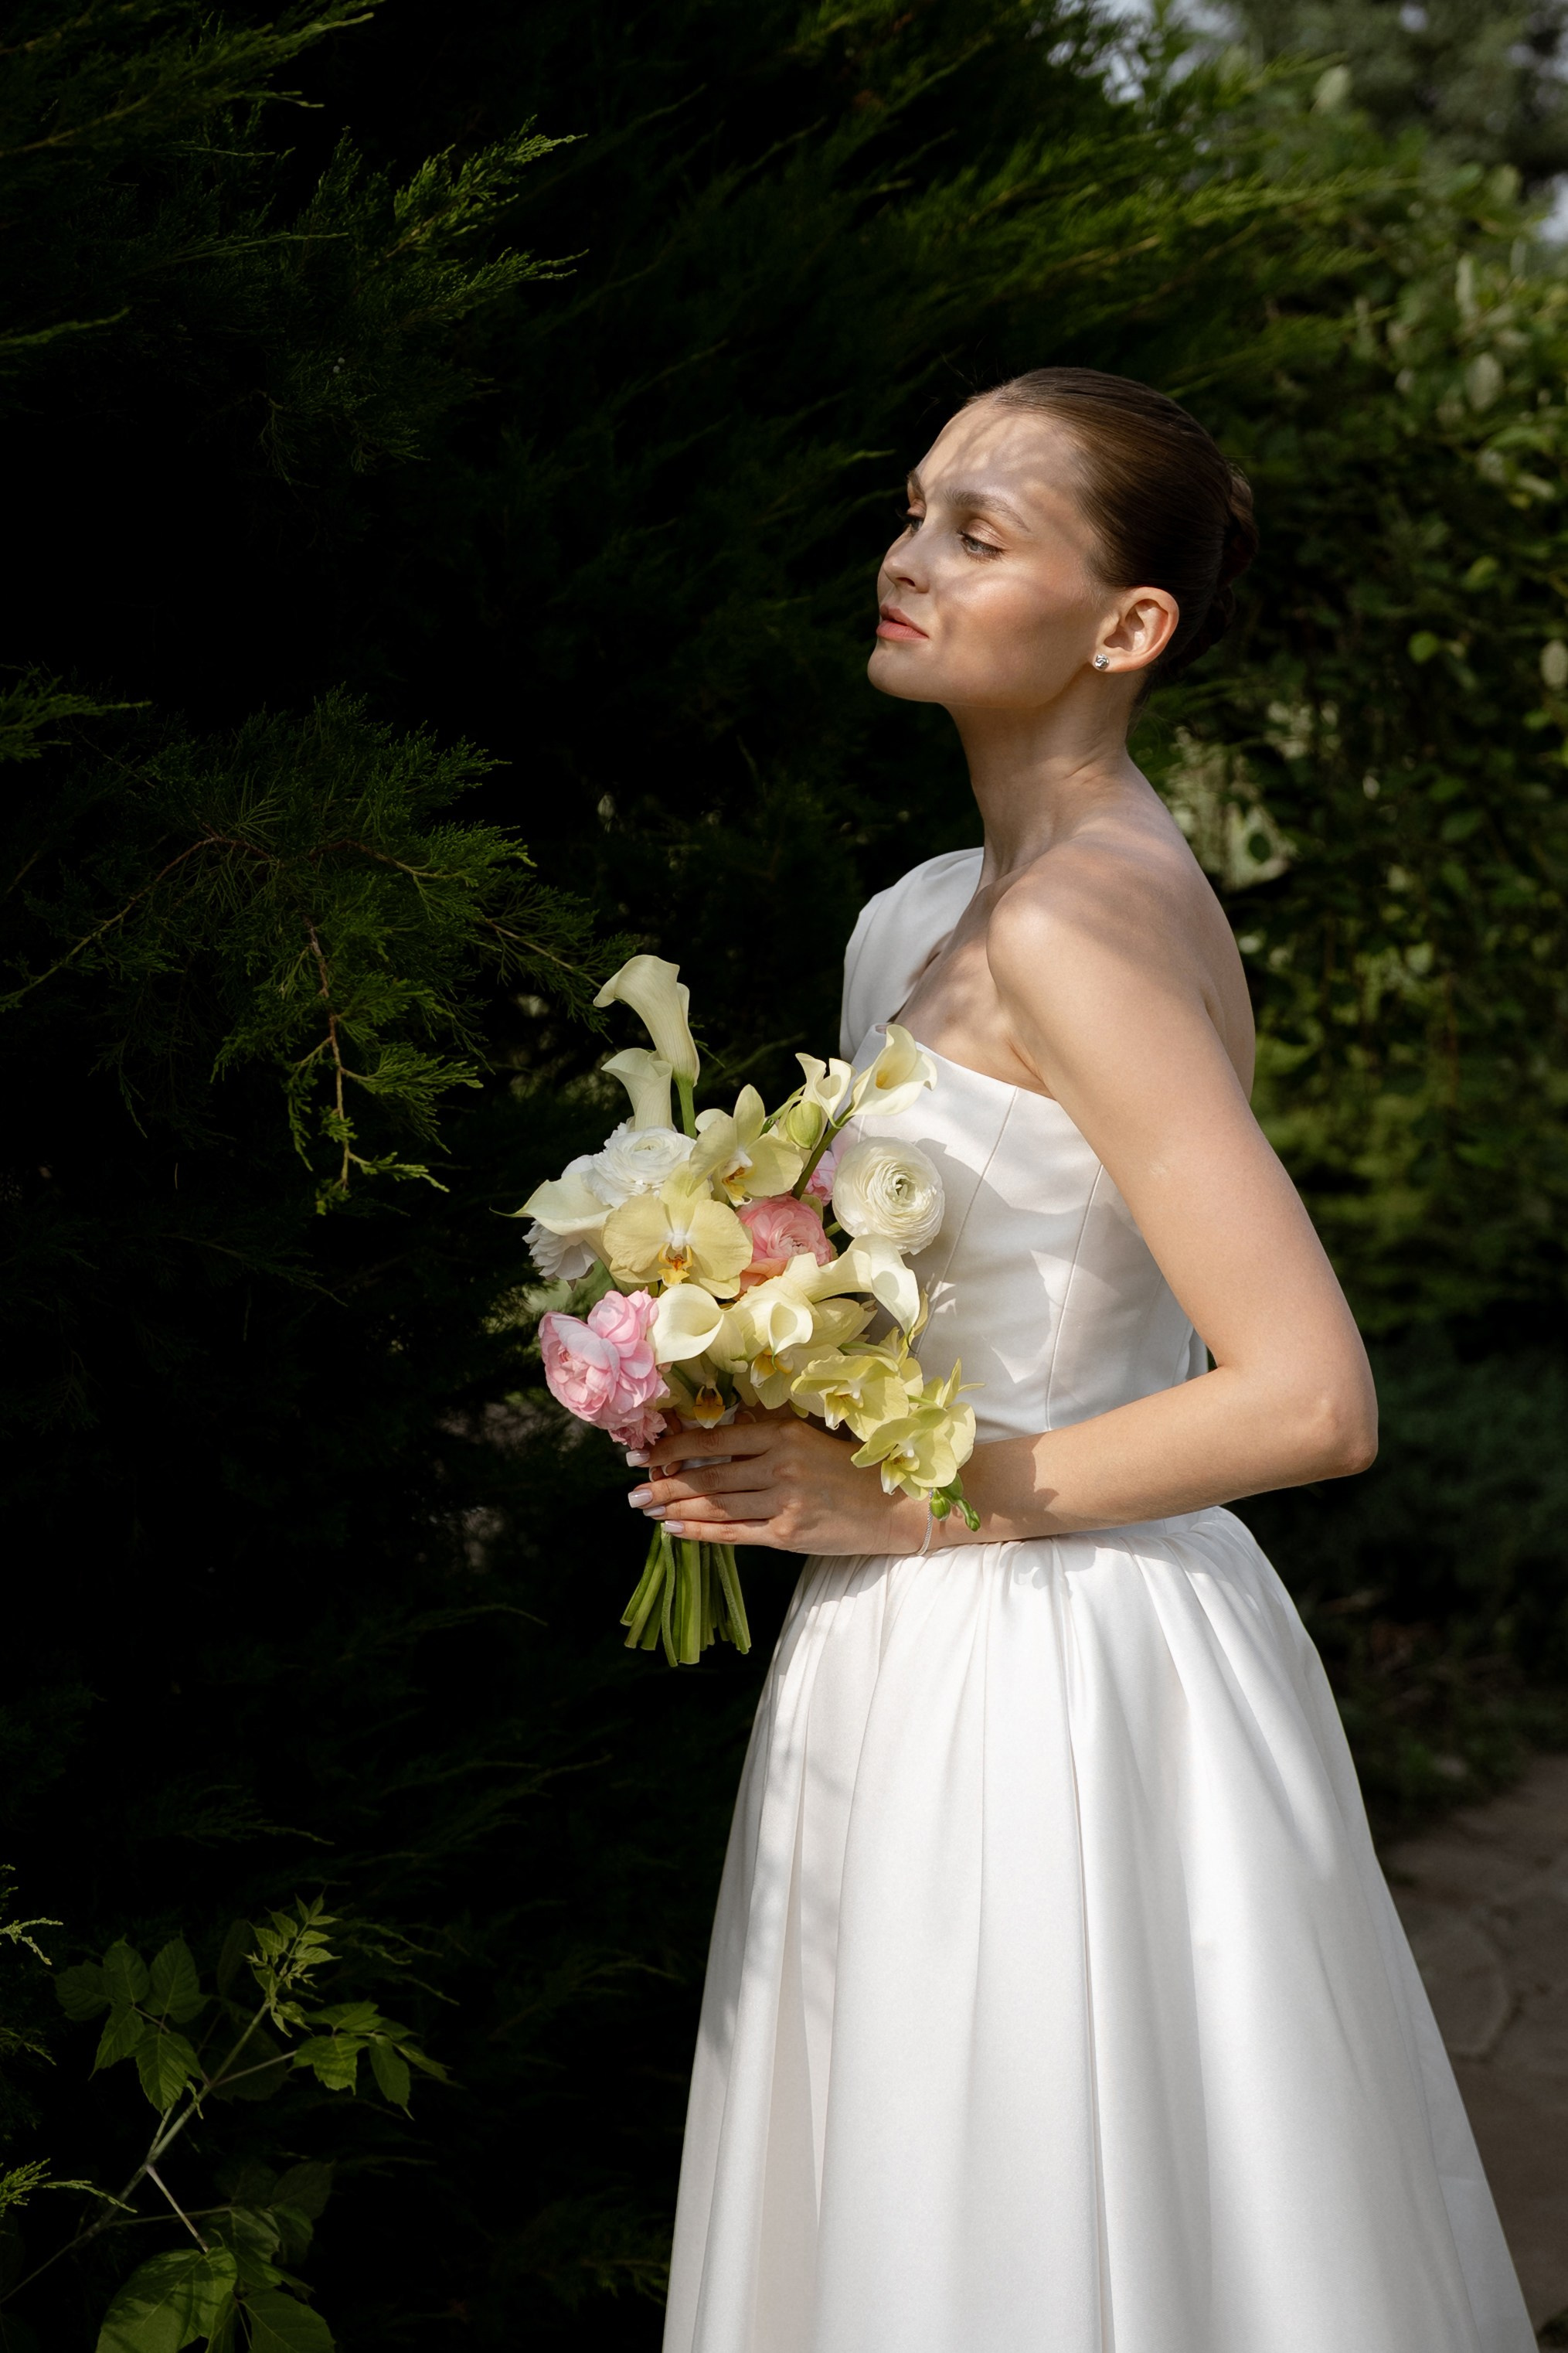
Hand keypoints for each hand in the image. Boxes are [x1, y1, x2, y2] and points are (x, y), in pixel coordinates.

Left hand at [625, 1409, 927, 1554]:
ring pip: (715, 1505)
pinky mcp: (787, 1534)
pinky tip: (674, 1529)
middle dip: (663, 1482)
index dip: (672, 1447)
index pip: (713, 1439)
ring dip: (674, 1507)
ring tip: (644, 1507)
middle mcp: (779, 1464)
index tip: (643, 1454)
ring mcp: (783, 1501)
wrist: (895, 1507)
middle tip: (630, 1489)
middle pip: (707, 1475)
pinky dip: (700, 1532)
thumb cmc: (849, 1469)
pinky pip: (733, 1533)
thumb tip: (711, 1438)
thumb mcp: (807, 1437)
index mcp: (782, 1433)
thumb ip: (764, 1436)